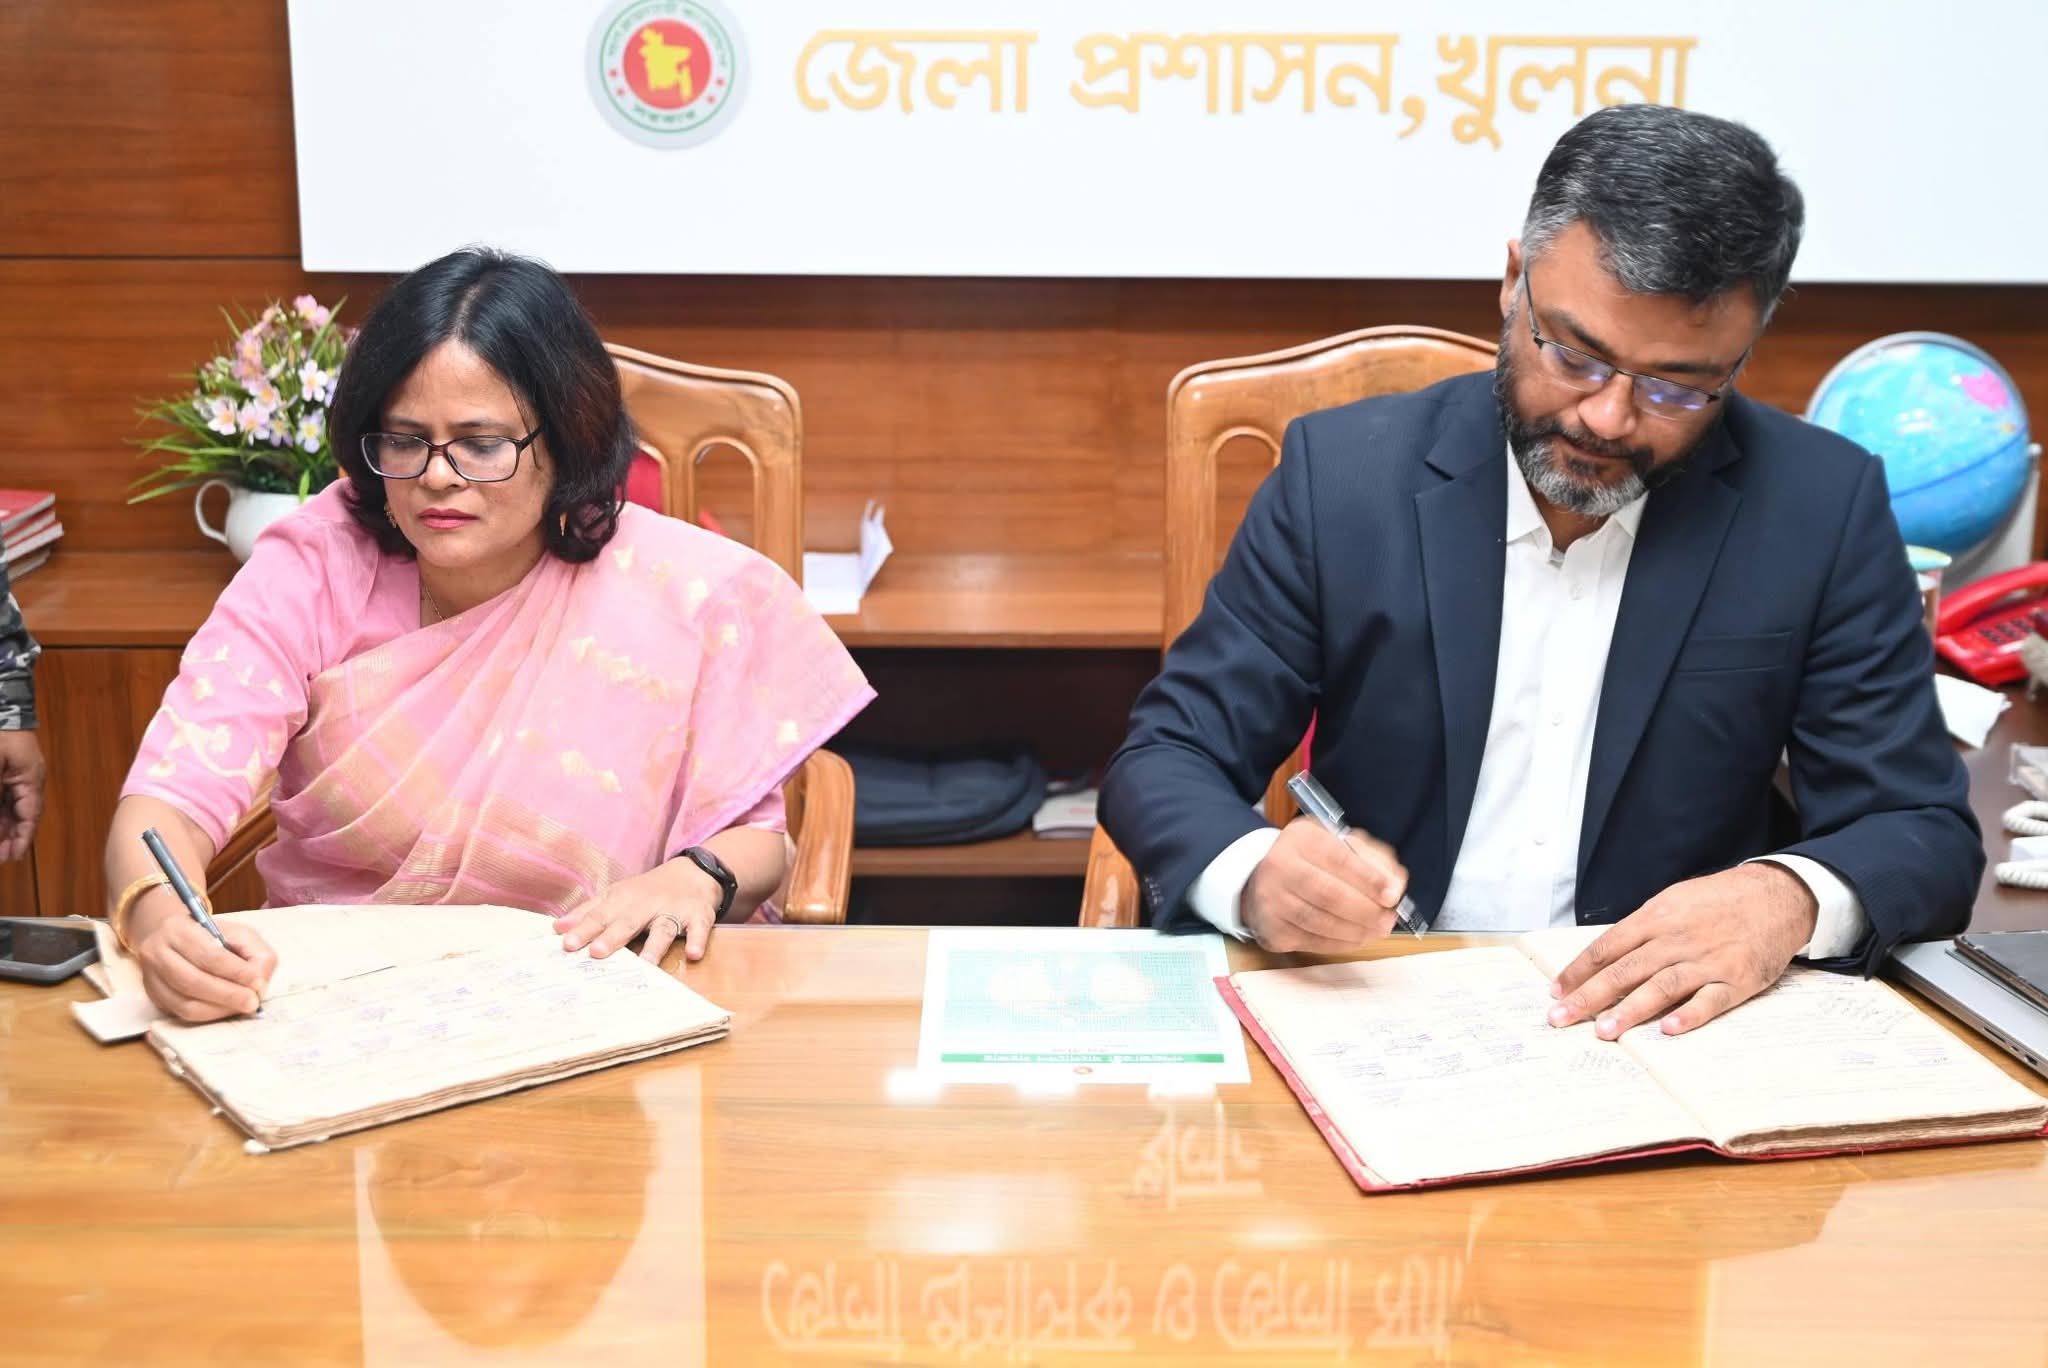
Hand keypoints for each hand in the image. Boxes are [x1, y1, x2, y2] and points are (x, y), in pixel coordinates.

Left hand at [0, 729, 44, 860]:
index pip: (29, 815)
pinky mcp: (8, 768)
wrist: (2, 703)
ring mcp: (18, 773)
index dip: (21, 838)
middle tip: (0, 856)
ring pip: (11, 806)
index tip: (12, 858)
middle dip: (10, 836)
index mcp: (30, 780)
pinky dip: (1, 810)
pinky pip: (5, 795)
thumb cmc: (0, 735)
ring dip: (4, 824)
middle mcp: (28, 780)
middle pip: (21, 814)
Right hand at [132, 893, 276, 1021]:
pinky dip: (207, 1015)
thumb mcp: (238, 933)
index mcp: (178, 929)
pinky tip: (224, 1010)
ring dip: (219, 1008)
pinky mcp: (154, 996)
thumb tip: (258, 983)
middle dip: (228, 994)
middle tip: (252, 1002)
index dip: (236, 972)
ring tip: (241, 1006)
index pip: (209, 955)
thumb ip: (254, 954)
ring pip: (184, 1002)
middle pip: (193, 981)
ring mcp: (151, 977)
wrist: (174, 939)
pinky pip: (180, 1013)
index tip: (257, 982)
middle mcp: (157, 952)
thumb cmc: (212, 936)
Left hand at [554, 861, 720, 964]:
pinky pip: (700, 928)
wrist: (693, 873)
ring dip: (654, 945)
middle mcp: (647, 904)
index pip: (600, 915)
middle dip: (613, 936)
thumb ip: (589, 912)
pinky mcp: (699, 915)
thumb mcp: (617, 895)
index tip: (566, 944)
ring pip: (663, 928)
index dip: (584, 930)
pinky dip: (698, 940)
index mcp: (624, 899)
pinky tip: (694, 954)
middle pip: (629, 921)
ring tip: (645, 963)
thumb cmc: (647, 891)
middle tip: (596, 952)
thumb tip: (558, 928)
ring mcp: (674, 910)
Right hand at [1241, 816, 1408, 952]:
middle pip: (1328, 893)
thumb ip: (1373, 860)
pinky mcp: (1272, 928)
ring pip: (1320, 921)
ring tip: (1377, 930)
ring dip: (1356, 930)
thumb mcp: (1341, 845)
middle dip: (1365, 910)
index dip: (1369, 879)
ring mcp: (1271, 899)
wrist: (1265, 880)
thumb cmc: (1313, 862)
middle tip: (1388, 919)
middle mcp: (1280, 865)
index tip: (1392, 895)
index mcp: (1301, 838)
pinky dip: (1340, 943)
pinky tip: (1356, 938)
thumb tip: (1395, 885)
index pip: (1338, 858)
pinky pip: (1312, 941)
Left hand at [1548, 863, 1817, 1039]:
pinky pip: (1710, 1000)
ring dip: (1630, 1010)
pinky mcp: (1737, 978)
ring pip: (1661, 986)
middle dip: (1589, 996)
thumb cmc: (1718, 901)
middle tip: (1561, 1018)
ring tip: (1604, 1031)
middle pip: (1624, 970)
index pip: (1607, 947)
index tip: (1556, 991)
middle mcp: (1676, 938)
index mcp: (1656, 917)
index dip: (1578, 970)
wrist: (1776, 895)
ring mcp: (1707, 959)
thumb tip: (1605, 957)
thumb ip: (1642, 929)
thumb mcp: (1673, 902)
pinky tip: (1668, 1029)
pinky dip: (1689, 1014)